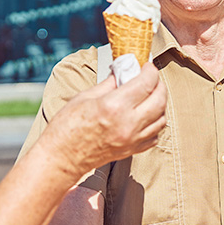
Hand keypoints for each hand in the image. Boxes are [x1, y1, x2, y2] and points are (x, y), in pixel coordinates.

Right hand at [42, 62, 166, 176]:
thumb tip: (123, 72)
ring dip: (160, 104)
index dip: (150, 71)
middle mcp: (128, 124)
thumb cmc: (66, 128)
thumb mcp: (85, 97)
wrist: (62, 158)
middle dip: (159, 84)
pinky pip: (155, 135)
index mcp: (114, 106)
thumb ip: (109, 84)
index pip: (146, 83)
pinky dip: (154, 123)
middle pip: (160, 99)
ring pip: (162, 118)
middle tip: (151, 78)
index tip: (147, 66)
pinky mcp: (132, 150)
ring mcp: (132, 139)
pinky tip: (145, 116)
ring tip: (149, 96)